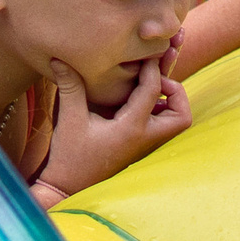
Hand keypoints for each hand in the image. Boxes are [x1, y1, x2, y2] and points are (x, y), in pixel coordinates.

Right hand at [32, 49, 190, 204]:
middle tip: (157, 79)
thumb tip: (58, 59)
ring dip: (168, 101)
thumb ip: (70, 87)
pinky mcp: (138, 146)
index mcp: (132, 128)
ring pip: (174, 122)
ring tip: (148, 84)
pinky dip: (155, 108)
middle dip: (176, 93)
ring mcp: (144, 144)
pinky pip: (159, 124)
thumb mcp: (70, 119)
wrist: (68, 186)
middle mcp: (144, 138)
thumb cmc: (69, 155)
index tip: (145, 53)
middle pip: (181, 116)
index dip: (151, 68)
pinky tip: (135, 95)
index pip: (153, 91)